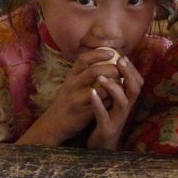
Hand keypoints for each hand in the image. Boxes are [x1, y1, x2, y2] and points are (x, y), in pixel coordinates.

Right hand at [17, 47, 132, 144]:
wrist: (53, 124)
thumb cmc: (66, 102)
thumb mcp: (70, 85)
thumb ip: (83, 74)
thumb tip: (102, 61)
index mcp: (71, 76)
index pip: (83, 59)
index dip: (98, 54)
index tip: (112, 52)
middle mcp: (72, 85)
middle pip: (93, 71)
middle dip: (111, 68)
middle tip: (122, 69)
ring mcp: (77, 99)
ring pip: (99, 88)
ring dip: (114, 84)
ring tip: (124, 82)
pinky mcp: (83, 112)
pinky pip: (101, 104)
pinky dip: (111, 99)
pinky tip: (117, 98)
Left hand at [87, 56, 144, 148]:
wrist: (102, 147)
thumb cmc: (107, 120)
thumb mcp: (113, 103)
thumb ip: (117, 88)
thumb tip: (116, 68)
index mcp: (127, 101)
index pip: (137, 83)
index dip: (133, 70)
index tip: (124, 56)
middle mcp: (126, 109)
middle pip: (134, 89)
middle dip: (128, 74)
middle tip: (120, 60)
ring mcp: (118, 119)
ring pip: (122, 102)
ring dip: (113, 88)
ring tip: (101, 77)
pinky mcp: (107, 129)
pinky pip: (104, 116)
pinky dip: (98, 104)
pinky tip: (91, 94)